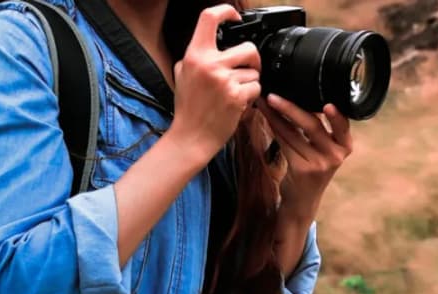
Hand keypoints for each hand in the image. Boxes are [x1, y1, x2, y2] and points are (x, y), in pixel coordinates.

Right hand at [169, 5, 261, 166]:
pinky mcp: (236, 96)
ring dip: (249, 83)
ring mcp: (224, 80)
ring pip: (254, 71)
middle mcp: (209, 64)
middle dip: (252, 60)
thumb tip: (209, 40)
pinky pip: (256, 88)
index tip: (234, 17)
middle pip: (247, 47)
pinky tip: (237, 104)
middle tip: (247, 70)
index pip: (209, 17)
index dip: (226, 11)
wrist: (191, 137)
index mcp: (194, 55)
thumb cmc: (188, 108)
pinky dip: (251, 97)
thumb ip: (196, 56)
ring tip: (235, 94)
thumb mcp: (182, 74)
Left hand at [259, 94, 353, 215]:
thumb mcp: (325, 148)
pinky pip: (285, 143)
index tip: (327, 103)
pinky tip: (266, 117)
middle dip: (291, 108)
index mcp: (345, 145)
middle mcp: (336, 155)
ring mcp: (319, 163)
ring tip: (264, 102)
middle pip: (313, 125)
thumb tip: (302, 93)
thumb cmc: (313, 166)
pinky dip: (274, 128)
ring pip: (294, 133)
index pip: (343, 125)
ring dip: (276, 116)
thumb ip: (321, 127)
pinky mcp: (302, 169)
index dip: (336, 115)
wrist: (303, 199)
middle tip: (273, 95)